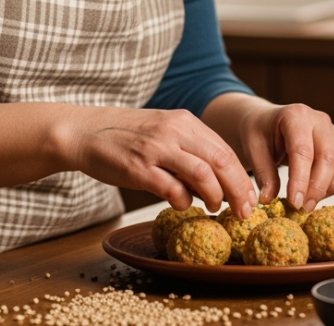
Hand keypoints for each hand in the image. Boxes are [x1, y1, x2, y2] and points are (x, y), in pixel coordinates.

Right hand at [57, 106, 257, 215]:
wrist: (83, 131)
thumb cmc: (125, 136)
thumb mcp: (162, 130)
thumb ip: (188, 150)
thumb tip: (216, 182)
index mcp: (183, 121)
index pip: (225, 150)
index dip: (242, 177)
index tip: (250, 198)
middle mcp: (174, 131)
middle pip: (222, 162)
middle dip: (239, 191)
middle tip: (244, 212)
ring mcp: (156, 149)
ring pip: (203, 175)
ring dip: (215, 198)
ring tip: (214, 209)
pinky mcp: (138, 168)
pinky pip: (172, 189)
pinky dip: (183, 201)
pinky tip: (180, 204)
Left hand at [226, 100, 333, 213]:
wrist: (268, 122)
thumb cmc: (260, 134)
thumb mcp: (253, 149)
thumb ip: (263, 174)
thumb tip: (269, 200)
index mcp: (295, 116)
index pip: (303, 151)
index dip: (301, 180)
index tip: (295, 203)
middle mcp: (320, 120)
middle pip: (329, 158)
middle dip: (317, 188)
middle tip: (302, 208)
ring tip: (312, 199)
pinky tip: (327, 190)